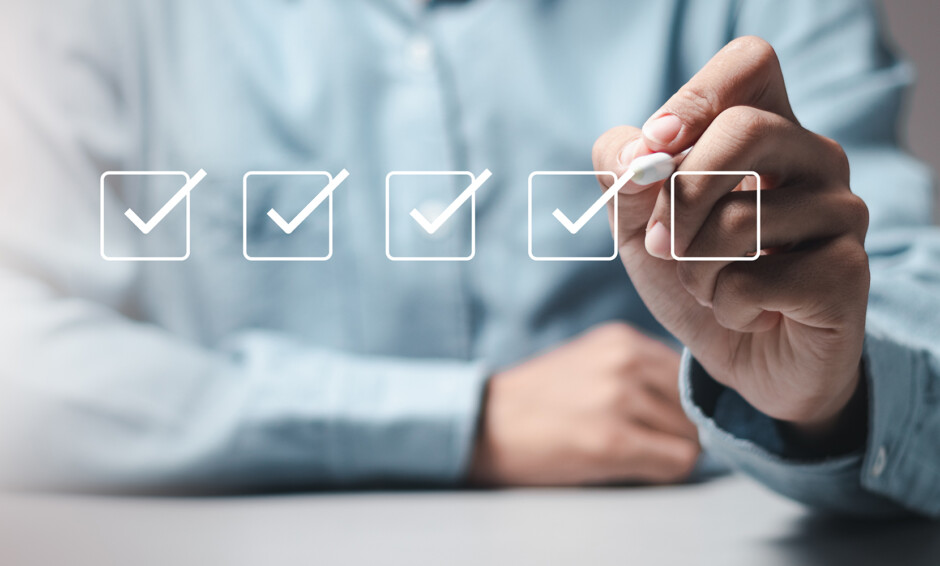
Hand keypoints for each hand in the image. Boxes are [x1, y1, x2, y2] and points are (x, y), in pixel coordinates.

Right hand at [469, 322, 698, 485]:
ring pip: (689, 435)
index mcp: (621, 339)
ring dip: (667, 450)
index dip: (678, 402)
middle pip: (693, 405)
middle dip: (675, 428)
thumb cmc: (538, 400)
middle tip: (638, 439)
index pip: (688, 374)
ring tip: (625, 450)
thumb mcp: (591, 362)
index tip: (656, 419)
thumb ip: (640, 369)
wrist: (485, 425)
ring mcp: (619, 399)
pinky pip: (677, 461)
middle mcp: (625, 361)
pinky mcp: (613, 442)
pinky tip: (628, 465)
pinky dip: (662, 470)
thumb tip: (695, 404)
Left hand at [592, 37, 869, 438]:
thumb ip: (624, 176)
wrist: (739, 356)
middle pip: (744, 130)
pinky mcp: (848, 270)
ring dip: (695, 270)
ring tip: (711, 287)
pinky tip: (746, 312)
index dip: (694, 99)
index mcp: (768, 129)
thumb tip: (638, 157)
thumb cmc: (695, 274)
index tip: (656, 147)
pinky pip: (757, 280)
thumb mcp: (640, 221)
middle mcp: (815, 158)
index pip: (750, 64)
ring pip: (742, 218)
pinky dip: (725, 306)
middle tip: (665, 244)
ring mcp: (841, 211)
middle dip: (681, 197)